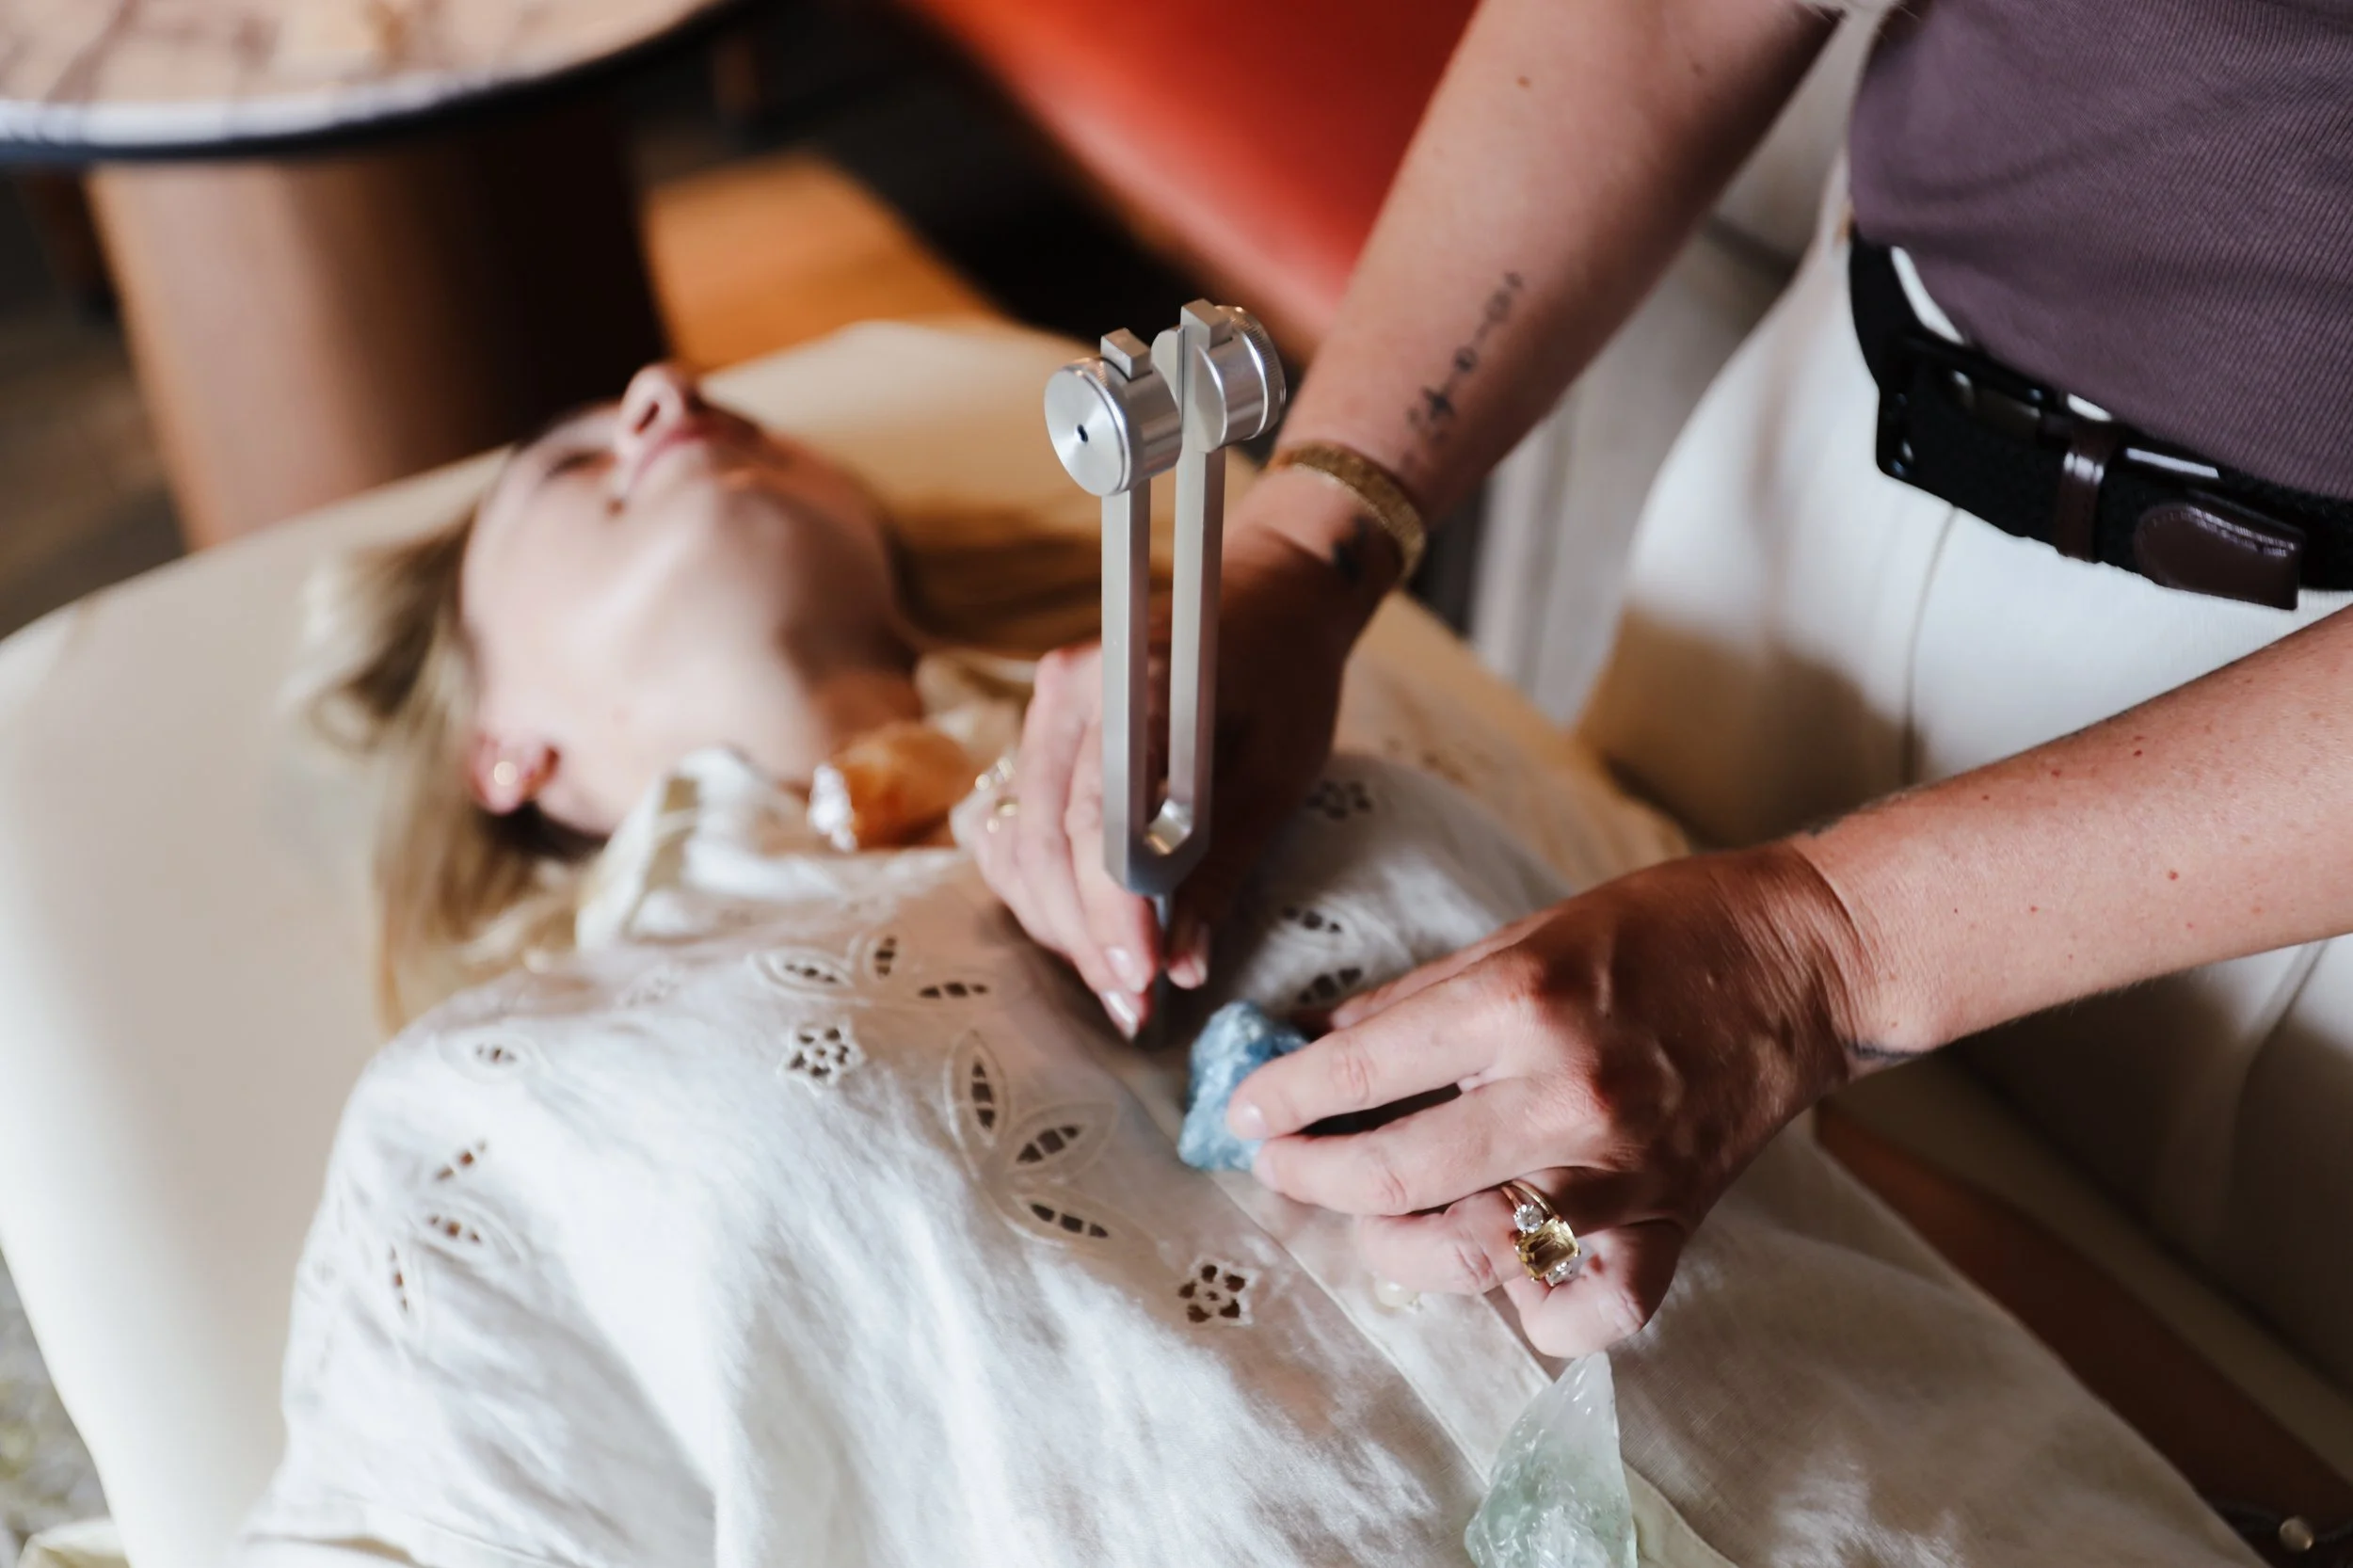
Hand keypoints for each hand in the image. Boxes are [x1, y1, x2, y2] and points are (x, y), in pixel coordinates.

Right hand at [972, 487, 1379, 1033]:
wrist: (1267, 594)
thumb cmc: (1286, 677)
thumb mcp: (1279, 774)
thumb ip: (1225, 868)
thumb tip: (1184, 967)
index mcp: (1132, 681)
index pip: (1096, 819)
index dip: (1110, 913)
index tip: (1141, 982)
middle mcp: (1066, 689)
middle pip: (1046, 841)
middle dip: (1084, 937)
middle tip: (1132, 1007)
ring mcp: (1043, 707)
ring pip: (1021, 843)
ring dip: (1059, 923)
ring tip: (1118, 981)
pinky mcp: (1040, 731)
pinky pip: (1017, 826)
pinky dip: (1045, 887)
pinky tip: (1088, 931)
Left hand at [1225, 843, 1871, 1355]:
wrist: (1806, 958)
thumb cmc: (1662, 928)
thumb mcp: (1522, 933)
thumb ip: (1416, 1000)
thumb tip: (1321, 1046)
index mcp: (1520, 1005)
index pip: (1361, 1072)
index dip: (1282, 1098)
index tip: (1244, 1111)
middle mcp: (1565, 1096)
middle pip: (1395, 1178)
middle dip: (1310, 1178)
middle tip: (1280, 1167)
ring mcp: (1622, 1171)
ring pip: (1471, 1254)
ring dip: (1392, 1248)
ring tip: (1365, 1220)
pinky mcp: (1672, 1220)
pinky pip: (1591, 1308)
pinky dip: (1537, 1310)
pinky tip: (1504, 1278)